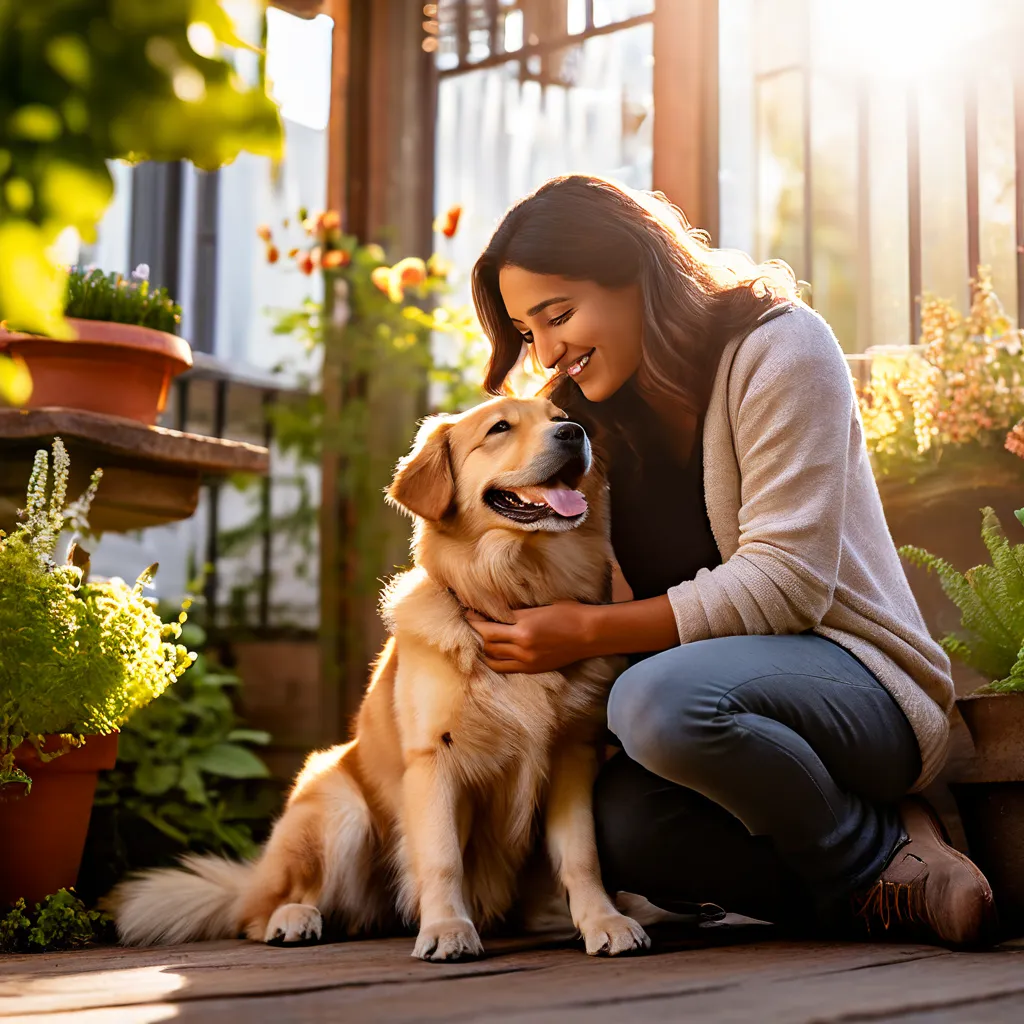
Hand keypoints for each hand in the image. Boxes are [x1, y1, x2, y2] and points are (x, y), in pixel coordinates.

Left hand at [466, 601, 597, 673]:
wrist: (590, 634)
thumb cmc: (569, 614)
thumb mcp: (540, 607)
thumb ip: (518, 612)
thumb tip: (497, 611)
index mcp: (524, 626)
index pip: (489, 625)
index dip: (475, 620)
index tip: (469, 612)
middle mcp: (523, 645)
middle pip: (488, 642)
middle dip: (477, 632)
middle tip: (474, 622)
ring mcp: (527, 660)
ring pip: (493, 657)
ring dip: (484, 647)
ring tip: (483, 638)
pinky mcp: (532, 669)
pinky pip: (505, 668)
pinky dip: (495, 660)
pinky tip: (494, 652)